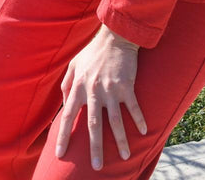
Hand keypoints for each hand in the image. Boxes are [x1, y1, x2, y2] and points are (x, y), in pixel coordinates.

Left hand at [55, 24, 146, 170]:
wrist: (114, 37)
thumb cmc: (93, 51)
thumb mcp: (74, 64)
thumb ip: (66, 84)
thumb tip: (64, 102)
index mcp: (78, 87)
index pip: (68, 116)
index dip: (63, 136)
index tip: (60, 154)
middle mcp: (93, 91)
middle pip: (93, 125)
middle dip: (94, 148)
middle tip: (96, 167)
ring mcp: (111, 89)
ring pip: (115, 121)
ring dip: (120, 140)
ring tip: (124, 156)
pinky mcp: (126, 86)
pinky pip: (133, 107)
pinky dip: (138, 120)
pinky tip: (143, 132)